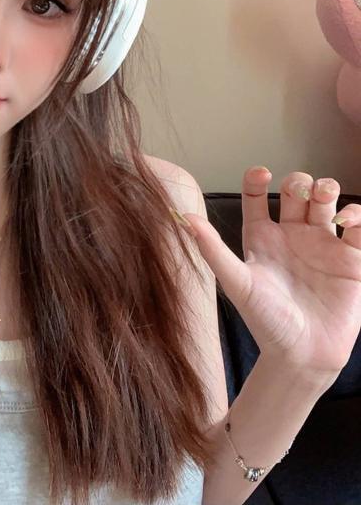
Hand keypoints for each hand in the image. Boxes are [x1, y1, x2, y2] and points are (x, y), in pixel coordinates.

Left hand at [183, 167, 360, 376]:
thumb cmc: (266, 322)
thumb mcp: (237, 282)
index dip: (256, 179)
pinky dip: (356, 215)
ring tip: (324, 195)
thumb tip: (183, 218)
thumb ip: (212, 249)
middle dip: (299, 180)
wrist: (303, 355)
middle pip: (296, 192)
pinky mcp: (350, 259)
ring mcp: (321, 245)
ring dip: (327, 188)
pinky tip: (347, 220)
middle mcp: (291, 236)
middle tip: (301, 190)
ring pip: (326, 202)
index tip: (260, 172)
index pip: (256, 197)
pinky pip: (357, 227)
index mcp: (262, 238)